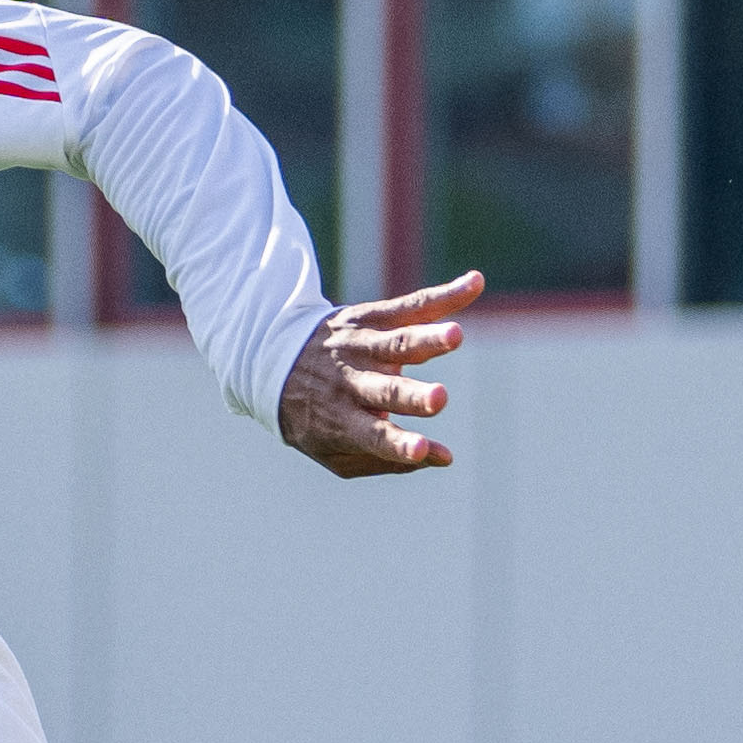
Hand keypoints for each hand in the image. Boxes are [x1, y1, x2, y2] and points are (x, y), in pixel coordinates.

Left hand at [274, 272, 481, 478]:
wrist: (268, 362)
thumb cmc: (316, 418)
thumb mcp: (336, 453)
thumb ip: (388, 459)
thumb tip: (445, 458)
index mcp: (341, 421)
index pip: (373, 436)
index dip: (399, 444)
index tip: (423, 450)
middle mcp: (350, 381)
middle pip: (385, 390)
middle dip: (412, 396)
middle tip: (438, 398)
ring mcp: (360, 346)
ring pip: (396, 343)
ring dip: (427, 340)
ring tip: (455, 336)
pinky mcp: (369, 316)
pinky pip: (410, 305)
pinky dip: (444, 296)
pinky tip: (474, 284)